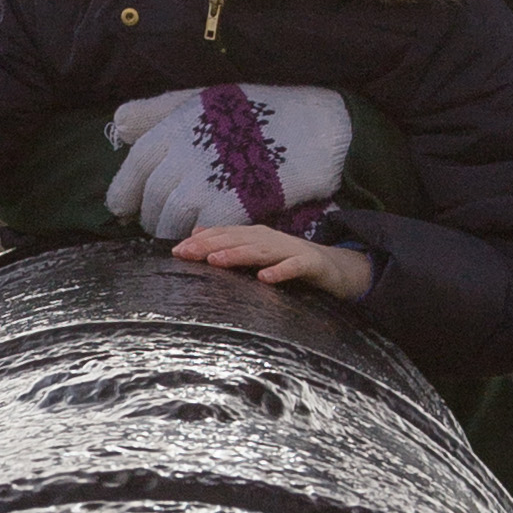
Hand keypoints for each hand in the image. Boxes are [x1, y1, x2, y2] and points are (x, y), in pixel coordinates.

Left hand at [108, 83, 352, 243]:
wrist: (311, 126)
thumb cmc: (254, 110)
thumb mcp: (200, 98)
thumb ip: (157, 110)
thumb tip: (119, 124)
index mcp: (173, 128)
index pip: (134, 169)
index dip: (125, 194)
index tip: (124, 208)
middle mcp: (183, 156)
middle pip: (152, 199)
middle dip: (151, 216)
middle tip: (156, 225)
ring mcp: (206, 183)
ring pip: (172, 220)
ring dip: (171, 232)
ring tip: (178, 237)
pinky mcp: (231, 206)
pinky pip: (203, 230)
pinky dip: (200, 236)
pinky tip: (205, 239)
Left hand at [170, 222, 375, 304]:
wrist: (336, 267)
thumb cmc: (291, 261)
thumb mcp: (258, 251)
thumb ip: (230, 242)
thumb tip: (197, 233)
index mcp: (257, 236)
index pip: (225, 235)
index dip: (201, 241)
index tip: (176, 251)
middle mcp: (272, 239)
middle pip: (238, 240)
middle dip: (211, 245)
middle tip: (186, 253)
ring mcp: (291, 250)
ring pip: (261, 251)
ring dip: (238, 254)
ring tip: (216, 260)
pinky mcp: (311, 264)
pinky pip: (294, 267)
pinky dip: (280, 271)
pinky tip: (264, 278)